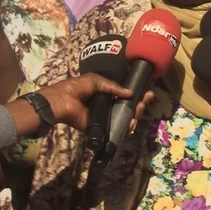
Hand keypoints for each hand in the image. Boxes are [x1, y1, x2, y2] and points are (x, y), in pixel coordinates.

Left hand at [39, 73, 154, 131]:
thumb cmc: (76, 88)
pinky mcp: (103, 128)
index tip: (147, 91)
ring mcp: (107, 118)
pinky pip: (118, 129)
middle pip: (130, 107)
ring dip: (137, 113)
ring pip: (127, 118)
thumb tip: (130, 93)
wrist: (63, 102)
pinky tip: (132, 122)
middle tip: (146, 99)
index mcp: (106, 93)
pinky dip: (127, 127)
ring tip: (140, 108)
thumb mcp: (95, 80)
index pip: (126, 94)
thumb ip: (113, 86)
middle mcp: (108, 106)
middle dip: (141, 103)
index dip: (138, 93)